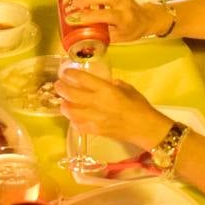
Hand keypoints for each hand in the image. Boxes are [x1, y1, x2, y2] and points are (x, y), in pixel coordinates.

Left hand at [57, 68, 172, 147]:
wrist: (145, 128)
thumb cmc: (139, 105)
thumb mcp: (127, 88)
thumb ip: (113, 83)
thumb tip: (104, 81)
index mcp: (106, 90)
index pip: (82, 79)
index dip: (70, 74)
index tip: (65, 72)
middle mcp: (97, 103)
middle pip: (71, 94)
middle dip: (61, 88)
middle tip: (58, 85)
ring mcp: (94, 118)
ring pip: (71, 112)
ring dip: (64, 105)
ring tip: (63, 102)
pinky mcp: (95, 131)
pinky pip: (78, 125)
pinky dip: (73, 120)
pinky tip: (74, 117)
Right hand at [60, 0, 160, 42]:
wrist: (146, 19)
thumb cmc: (131, 30)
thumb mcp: (118, 38)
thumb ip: (102, 35)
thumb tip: (81, 32)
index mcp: (124, 19)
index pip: (107, 15)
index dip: (91, 16)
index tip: (77, 18)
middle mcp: (124, 4)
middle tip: (74, 3)